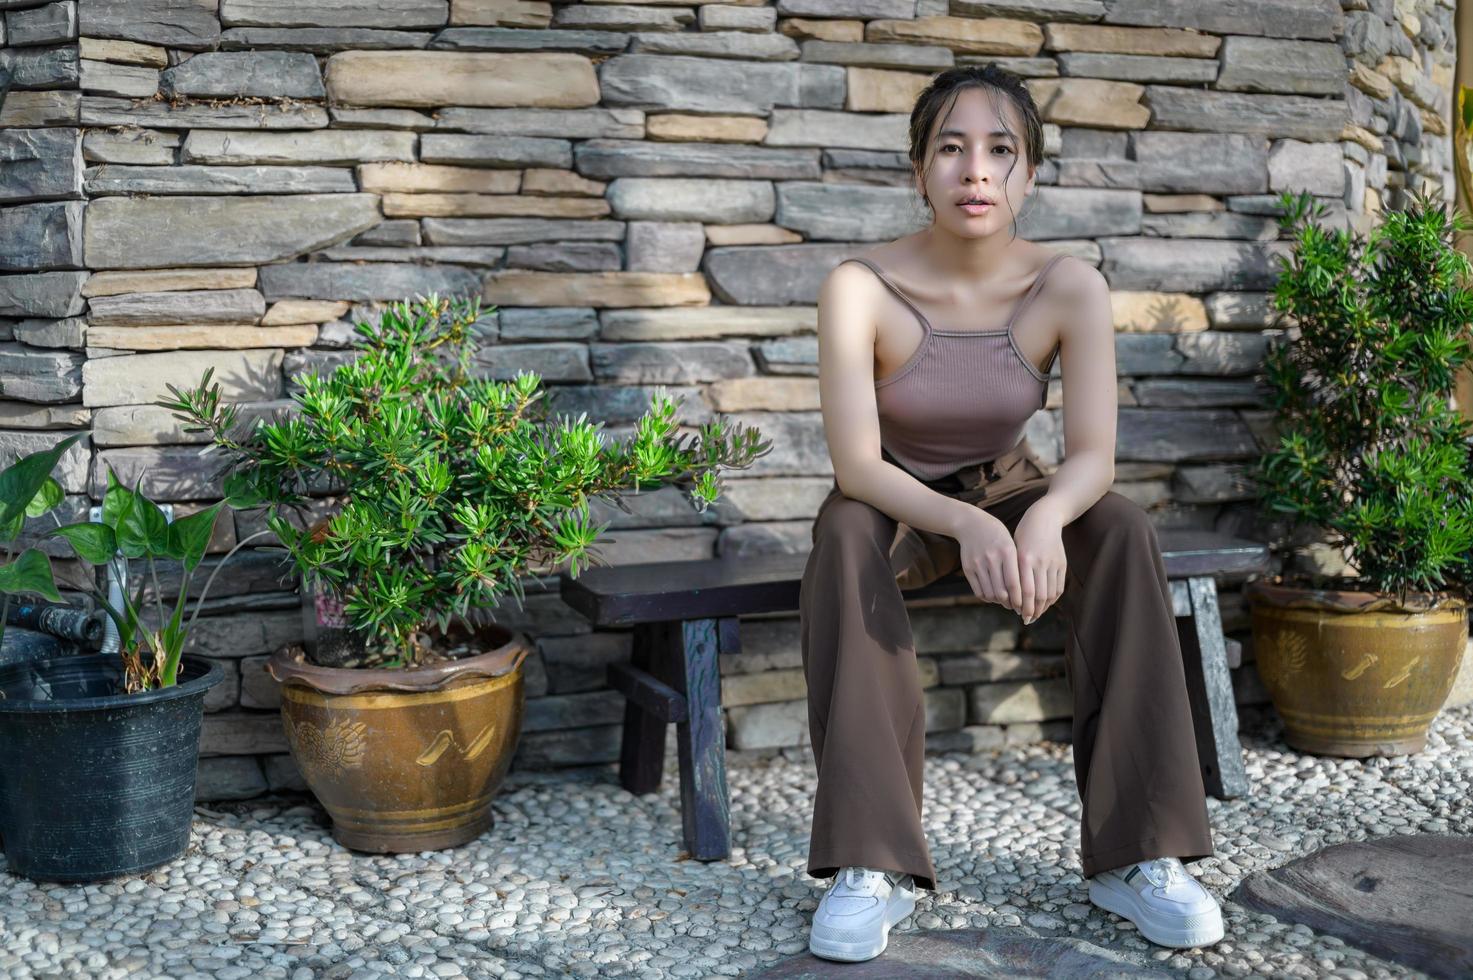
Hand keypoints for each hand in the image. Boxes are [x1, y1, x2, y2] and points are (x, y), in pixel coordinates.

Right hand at [952, 507, 1025, 615]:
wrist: (971, 524)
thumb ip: (1017, 565)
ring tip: (1005, 602)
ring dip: (999, 602)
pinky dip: (987, 597)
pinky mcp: (968, 568)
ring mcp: (978, 563)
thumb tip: (1024, 592)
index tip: (1024, 605)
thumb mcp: (1011, 544)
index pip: (1014, 583)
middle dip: (1011, 604)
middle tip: (1016, 607)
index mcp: (1007, 551)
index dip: (1020, 599)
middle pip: (1002, 592)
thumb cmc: (997, 535)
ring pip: (990, 593)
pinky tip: (993, 596)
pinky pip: (978, 591)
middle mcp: (992, 558)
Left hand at [1012, 501, 1066, 623]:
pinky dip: (1052, 599)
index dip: (1022, 605)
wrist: (1044, 518)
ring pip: (1050, 593)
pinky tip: (1044, 603)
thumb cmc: (1022, 535)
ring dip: (1042, 607)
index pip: (1025, 591)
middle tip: (1026, 619)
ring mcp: (1052, 563)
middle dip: (1032, 610)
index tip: (1017, 614)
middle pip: (1038, 595)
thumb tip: (1009, 596)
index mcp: (1024, 559)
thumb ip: (1012, 571)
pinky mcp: (1062, 563)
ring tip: (1035, 614)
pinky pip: (1058, 586)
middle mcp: (1039, 562)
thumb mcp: (1013, 550)